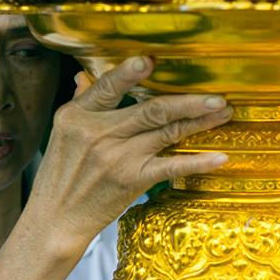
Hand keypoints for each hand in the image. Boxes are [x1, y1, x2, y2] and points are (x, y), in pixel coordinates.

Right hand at [23, 57, 232, 260]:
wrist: (56, 219)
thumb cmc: (60, 176)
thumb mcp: (62, 134)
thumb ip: (80, 103)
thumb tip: (85, 77)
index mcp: (78, 115)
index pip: (108, 87)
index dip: (130, 73)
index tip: (151, 60)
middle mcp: (99, 132)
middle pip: (151, 109)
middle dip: (188, 101)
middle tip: (216, 95)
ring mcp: (118, 157)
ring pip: (167, 131)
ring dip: (199, 121)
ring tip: (223, 112)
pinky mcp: (133, 179)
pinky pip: (171, 166)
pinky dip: (198, 162)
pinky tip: (220, 156)